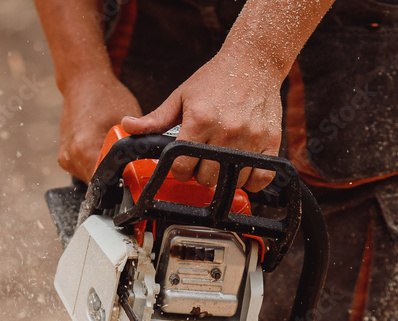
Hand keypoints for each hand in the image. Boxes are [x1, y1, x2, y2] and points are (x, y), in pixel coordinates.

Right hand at [57, 74, 141, 182]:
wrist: (83, 81)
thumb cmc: (105, 96)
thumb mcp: (128, 124)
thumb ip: (134, 150)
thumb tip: (144, 170)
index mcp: (84, 150)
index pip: (105, 186)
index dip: (122, 185)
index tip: (132, 180)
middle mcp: (71, 157)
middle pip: (98, 185)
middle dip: (114, 177)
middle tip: (126, 162)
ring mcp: (65, 158)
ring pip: (91, 179)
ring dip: (104, 170)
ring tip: (111, 151)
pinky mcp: (64, 157)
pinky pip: (84, 170)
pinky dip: (95, 163)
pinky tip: (101, 148)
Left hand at [121, 50, 284, 191]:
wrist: (254, 61)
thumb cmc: (215, 78)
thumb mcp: (180, 96)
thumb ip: (155, 118)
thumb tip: (127, 126)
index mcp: (200, 120)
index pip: (181, 166)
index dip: (177, 169)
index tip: (181, 162)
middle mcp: (226, 131)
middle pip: (205, 178)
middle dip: (198, 173)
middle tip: (200, 160)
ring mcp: (251, 138)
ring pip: (231, 182)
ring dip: (223, 178)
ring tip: (220, 161)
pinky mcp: (271, 141)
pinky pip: (261, 178)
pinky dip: (251, 180)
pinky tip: (242, 169)